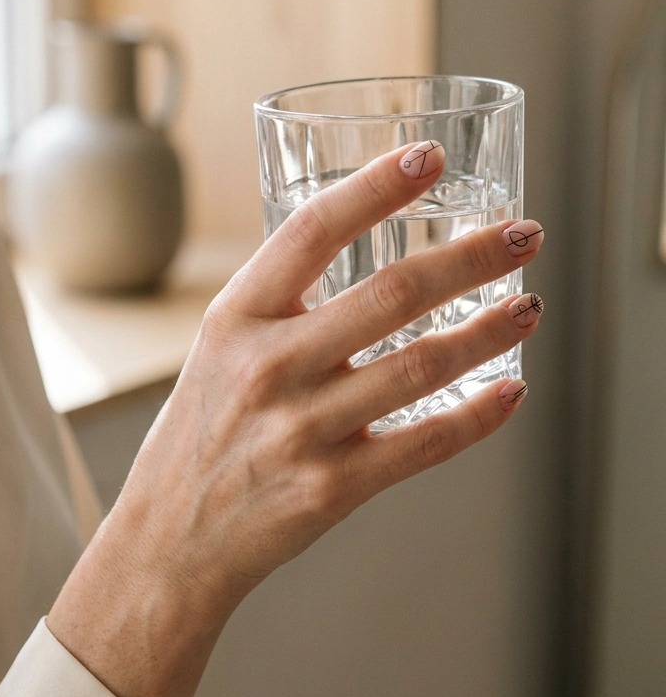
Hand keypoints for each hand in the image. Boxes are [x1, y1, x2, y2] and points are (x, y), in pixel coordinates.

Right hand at [49, 141, 543, 696]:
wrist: (169, 541)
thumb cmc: (203, 432)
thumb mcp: (220, 349)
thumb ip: (284, 304)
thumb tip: (369, 250)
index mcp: (236, 317)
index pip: (313, 230)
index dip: (376, 187)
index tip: (429, 156)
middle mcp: (268, 366)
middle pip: (391, 293)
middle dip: (472, 256)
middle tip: (523, 235)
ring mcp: (302, 429)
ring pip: (422, 366)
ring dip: (490, 331)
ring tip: (528, 306)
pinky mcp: (333, 487)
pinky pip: (426, 443)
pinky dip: (480, 416)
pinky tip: (511, 390)